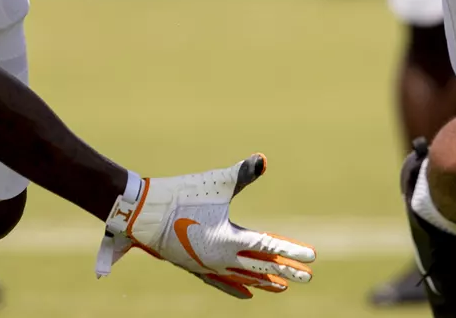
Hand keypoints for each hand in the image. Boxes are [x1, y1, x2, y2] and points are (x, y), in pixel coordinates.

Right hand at [97, 156, 314, 298]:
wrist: (143, 213)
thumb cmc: (180, 195)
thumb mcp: (215, 183)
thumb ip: (242, 173)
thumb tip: (263, 160)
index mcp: (229, 240)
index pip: (269, 248)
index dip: (292, 251)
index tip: (312, 257)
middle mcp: (222, 259)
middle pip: (261, 268)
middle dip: (286, 271)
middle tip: (308, 277)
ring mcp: (208, 266)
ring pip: (244, 278)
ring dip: (265, 282)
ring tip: (283, 287)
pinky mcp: (195, 268)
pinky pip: (222, 283)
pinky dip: (237, 289)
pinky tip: (248, 295)